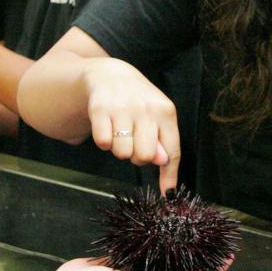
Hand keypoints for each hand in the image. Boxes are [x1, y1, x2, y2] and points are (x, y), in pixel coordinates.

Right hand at [84, 58, 180, 192]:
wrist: (111, 75)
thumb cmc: (140, 103)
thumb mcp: (158, 118)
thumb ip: (164, 142)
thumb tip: (162, 163)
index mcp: (165, 111)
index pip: (171, 151)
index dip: (169, 175)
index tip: (168, 194)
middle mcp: (145, 109)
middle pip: (144, 157)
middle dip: (138, 157)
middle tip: (135, 143)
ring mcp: (122, 108)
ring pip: (122, 153)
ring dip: (120, 149)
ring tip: (121, 132)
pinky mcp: (100, 109)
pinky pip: (103, 143)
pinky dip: (104, 142)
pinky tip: (108, 128)